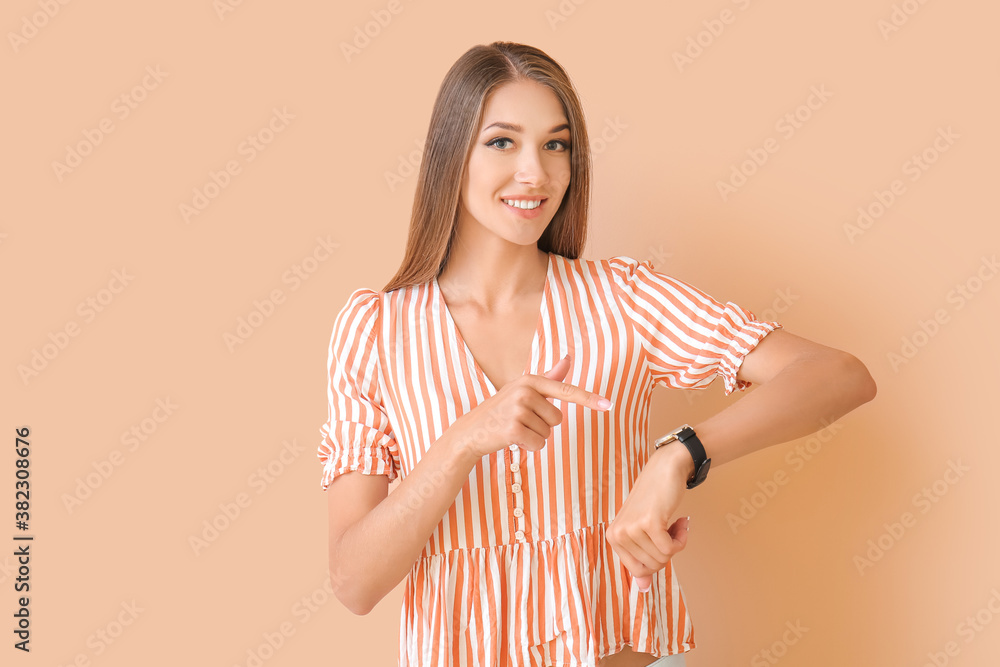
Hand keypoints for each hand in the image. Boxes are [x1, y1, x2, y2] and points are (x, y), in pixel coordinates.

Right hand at [450, 354, 611, 458]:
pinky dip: (528, 447)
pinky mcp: (513, 429)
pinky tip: (512, 439)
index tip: (608, 405)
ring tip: (515, 428)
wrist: (471, 430)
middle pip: (557, 419)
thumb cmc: (502, 409)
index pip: (565, 391)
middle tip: (521, 421)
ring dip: (534, 436)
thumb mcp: (524, 389)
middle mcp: (525, 392)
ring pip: (548, 433)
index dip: (588, 399)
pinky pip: (538, 444)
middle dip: (543, 425)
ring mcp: (518, 410)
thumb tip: (568, 358)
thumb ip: (549, 377)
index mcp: (531, 381)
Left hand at [605, 443, 692, 591]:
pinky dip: (682, 538)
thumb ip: (642, 558)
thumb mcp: (643, 532)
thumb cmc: (654, 500)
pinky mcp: (649, 523)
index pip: (638, 571)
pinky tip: (680, 521)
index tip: (660, 540)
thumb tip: (642, 589)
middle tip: (670, 529)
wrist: (665, 471)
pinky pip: (671, 549)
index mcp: (613, 538)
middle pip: (652, 566)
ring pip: (663, 558)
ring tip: (674, 523)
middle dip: (668, 551)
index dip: (656, 561)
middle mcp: (618, 534)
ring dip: (676, 542)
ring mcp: (632, 529)